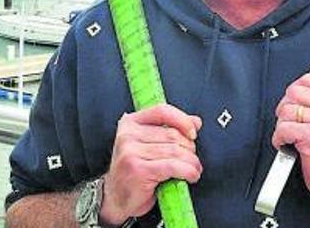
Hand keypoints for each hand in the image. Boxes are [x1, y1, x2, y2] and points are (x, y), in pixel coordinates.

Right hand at [101, 104, 202, 223]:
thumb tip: (195, 121)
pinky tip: (191, 176)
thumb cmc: (134, 172)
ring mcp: (130, 152)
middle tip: (193, 160)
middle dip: (190, 149)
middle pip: (172, 134)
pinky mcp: (138, 169)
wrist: (114, 199)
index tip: (193, 133)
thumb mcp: (149, 146)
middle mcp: (128, 135)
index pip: (162, 111)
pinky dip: (188, 171)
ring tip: (195, 170)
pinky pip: (173, 166)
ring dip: (192, 162)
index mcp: (131, 123)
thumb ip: (170, 130)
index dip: (182, 120)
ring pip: (175, 151)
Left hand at [272, 73, 309, 210]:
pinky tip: (286, 145)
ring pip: (286, 110)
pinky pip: (283, 128)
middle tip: (288, 121)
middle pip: (294, 91)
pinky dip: (278, 139)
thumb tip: (303, 86)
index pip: (308, 80)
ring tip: (289, 137)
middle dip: (284, 107)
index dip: (293, 91)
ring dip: (281, 126)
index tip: (292, 103)